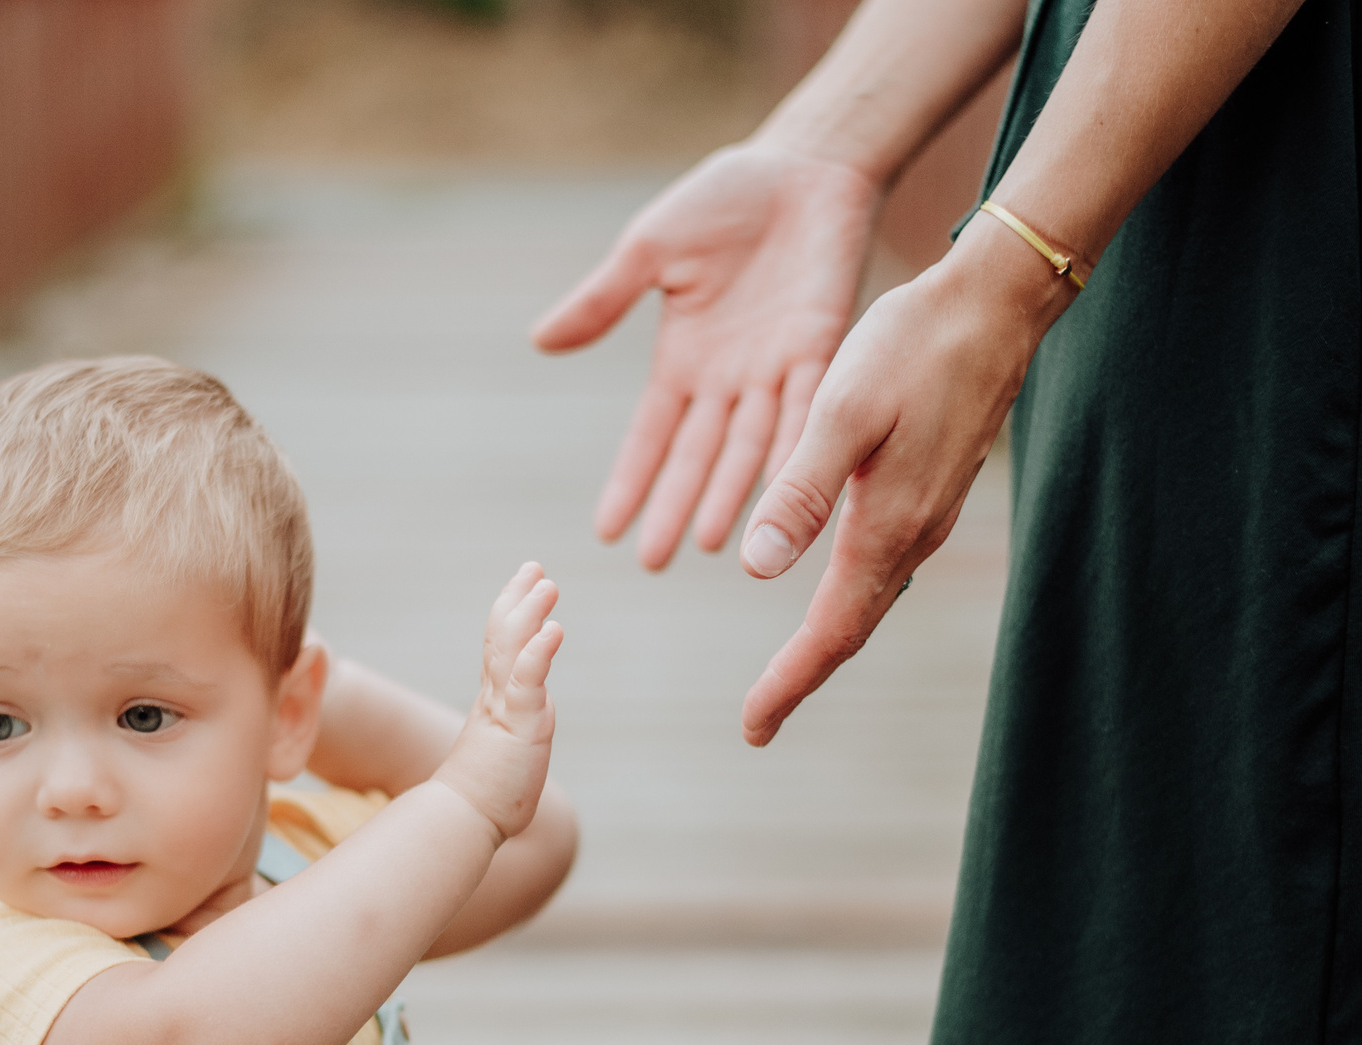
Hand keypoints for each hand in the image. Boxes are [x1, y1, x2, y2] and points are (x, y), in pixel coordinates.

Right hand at [435, 563, 562, 840]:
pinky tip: (553, 629)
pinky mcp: (518, 726)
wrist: (463, 821)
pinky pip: (528, 682)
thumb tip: (519, 727)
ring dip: (530, 612)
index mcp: (494, 702)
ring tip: (547, 583)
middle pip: (503, 635)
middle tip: (535, 567)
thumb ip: (511, 731)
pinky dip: (539, 653)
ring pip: (514, 649)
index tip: (524, 583)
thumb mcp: (502, 753)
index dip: (511, 611)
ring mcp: (505, 708)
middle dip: (518, 598)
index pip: (500, 646)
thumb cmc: (483, 798)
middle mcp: (496, 697)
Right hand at [532, 144, 880, 568]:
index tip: (607, 532)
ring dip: (730, 495)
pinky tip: (783, 490)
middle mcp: (730, 377)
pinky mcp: (822, 347)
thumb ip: (603, 300)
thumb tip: (539, 342)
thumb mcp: (650, 248)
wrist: (805, 163)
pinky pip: (805, 408)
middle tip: (654, 564)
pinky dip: (792, 449)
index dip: (631, 481)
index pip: (652, 434)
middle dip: (675, 507)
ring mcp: (776, 369)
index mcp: (685, 357)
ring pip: (750, 446)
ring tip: (712, 545)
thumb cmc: (727, 199)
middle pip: (697, 456)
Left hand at [736, 218, 1067, 745]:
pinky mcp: (930, 489)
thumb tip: (756, 570)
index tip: (753, 728)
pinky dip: (849, 596)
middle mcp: (910, 534)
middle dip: (803, 677)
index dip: (789, 683)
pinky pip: (883, 565)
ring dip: (827, 640)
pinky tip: (833, 591)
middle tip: (759, 722)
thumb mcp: (843, 411)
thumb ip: (800, 491)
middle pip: (850, 628)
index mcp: (884, 527)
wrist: (995, 304)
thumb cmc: (914, 345)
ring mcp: (926, 514)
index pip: (830, 631)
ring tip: (788, 674)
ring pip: (869, 599)